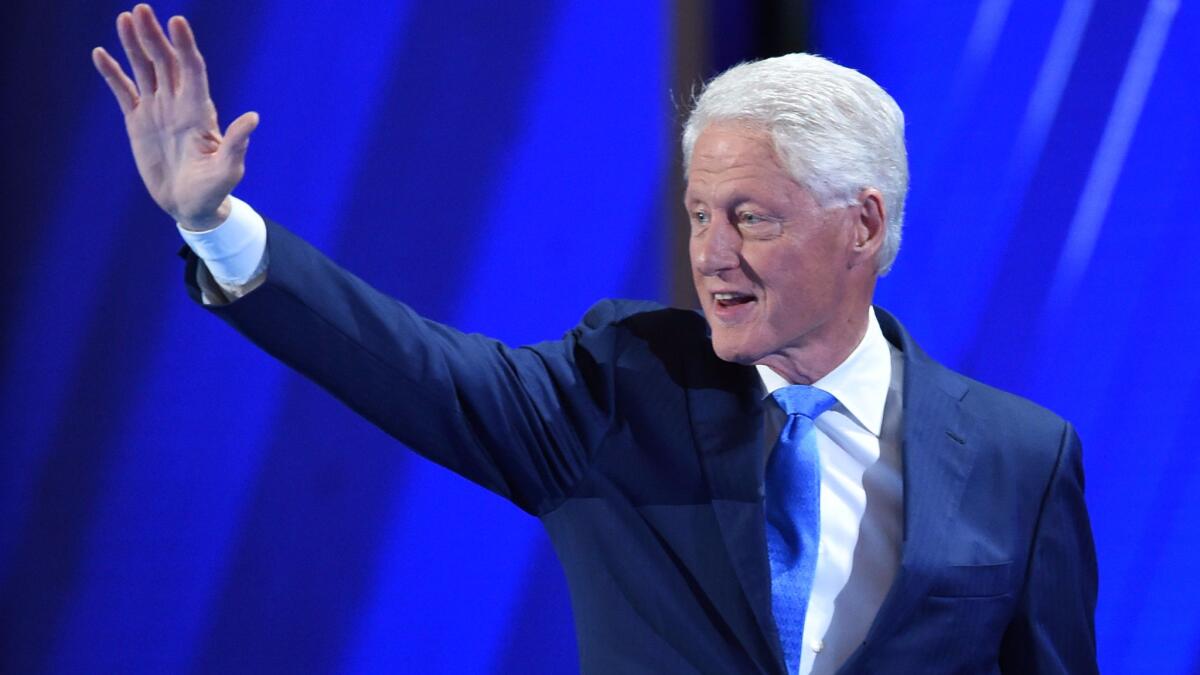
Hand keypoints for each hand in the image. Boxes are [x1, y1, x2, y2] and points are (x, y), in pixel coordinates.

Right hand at [92, 4, 257, 229]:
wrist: (191, 206)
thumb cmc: (214, 189)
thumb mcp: (228, 169)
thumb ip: (237, 143)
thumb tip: (254, 118)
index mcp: (199, 111)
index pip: (192, 69)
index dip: (185, 45)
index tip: (177, 21)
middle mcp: (178, 104)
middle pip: (166, 62)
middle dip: (154, 36)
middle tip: (141, 9)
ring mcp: (157, 110)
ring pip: (145, 70)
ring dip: (134, 45)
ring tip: (124, 19)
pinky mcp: (138, 122)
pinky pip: (123, 91)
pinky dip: (112, 74)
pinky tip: (100, 53)